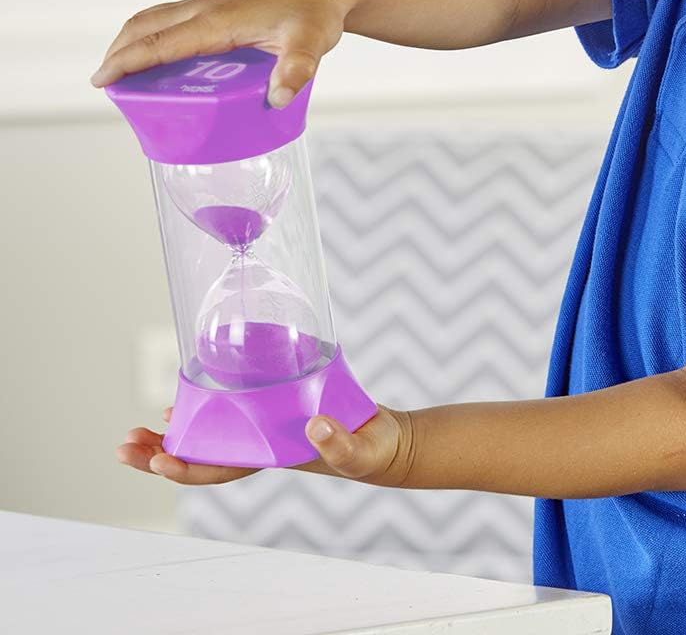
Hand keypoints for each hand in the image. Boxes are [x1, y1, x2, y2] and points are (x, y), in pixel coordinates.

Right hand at [89, 0, 359, 107]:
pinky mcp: (224, 3)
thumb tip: (279, 99)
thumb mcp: (313, 43)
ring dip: (135, 40)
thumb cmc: (319, 9)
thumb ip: (297, 71)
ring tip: (124, 69)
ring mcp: (214, 2)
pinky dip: (157, 33)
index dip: (128, 62)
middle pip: (147, 25)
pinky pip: (177, 17)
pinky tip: (167, 52)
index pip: (160, 42)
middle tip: (105, 81)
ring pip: (159, 18)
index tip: (101, 80)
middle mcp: (208, 6)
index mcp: (218, 19)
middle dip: (119, 51)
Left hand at [115, 404, 415, 486]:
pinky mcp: (275, 405)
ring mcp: (265, 426)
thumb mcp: (362, 450)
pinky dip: (207, 401)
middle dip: (161, 453)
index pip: (221, 469)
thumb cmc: (372, 448)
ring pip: (211, 432)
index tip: (158, 460)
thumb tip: (314, 426)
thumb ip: (341, 443)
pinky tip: (190, 393)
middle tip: (126, 444)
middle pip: (202, 454)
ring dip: (174, 432)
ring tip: (140, 427)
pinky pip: (233, 406)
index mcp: (273, 457)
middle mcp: (261, 444)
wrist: (382, 437)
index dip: (187, 468)